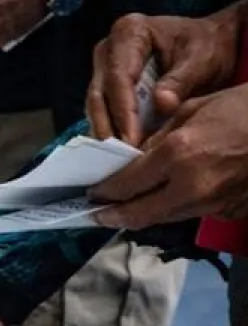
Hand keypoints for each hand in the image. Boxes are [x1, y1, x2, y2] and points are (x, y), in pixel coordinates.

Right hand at [86, 12, 239, 146]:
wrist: (209, 43)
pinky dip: (111, 131)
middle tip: (121, 156)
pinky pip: (102, 112)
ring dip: (106, 132)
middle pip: (99, 93)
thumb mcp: (202, 59)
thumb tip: (161, 104)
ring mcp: (103, 68)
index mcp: (129, 32)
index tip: (132, 139)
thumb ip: (181, 81)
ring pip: (96, 106)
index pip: (119, 76)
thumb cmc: (208, 46)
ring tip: (118, 159)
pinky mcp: (106, 86)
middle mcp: (108, 49)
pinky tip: (119, 152)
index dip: (123, 110)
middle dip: (109, 126)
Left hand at [91, 85, 247, 229]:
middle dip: (115, 216)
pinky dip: (172, 209)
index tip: (92, 194)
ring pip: (164, 218)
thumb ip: (160, 138)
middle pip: (140, 214)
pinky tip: (162, 202)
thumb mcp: (194, 110)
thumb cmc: (243, 107)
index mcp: (177, 154)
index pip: (127, 184)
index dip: (105, 191)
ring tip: (124, 211)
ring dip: (142, 215)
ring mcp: (211, 202)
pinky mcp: (228, 210)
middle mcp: (190, 185)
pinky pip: (190, 213)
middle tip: (98, 215)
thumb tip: (135, 158)